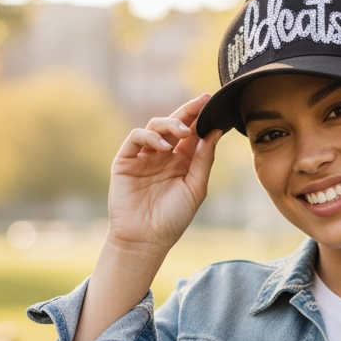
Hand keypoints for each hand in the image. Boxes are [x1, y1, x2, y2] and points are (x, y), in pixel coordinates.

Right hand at [106, 95, 221, 253]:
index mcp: (182, 163)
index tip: (212, 105)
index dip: (201, 119)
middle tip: (201, 102)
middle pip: (175, 125)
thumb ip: (204, 160)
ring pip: (155, 127)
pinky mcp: (126, 160)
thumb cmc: (173, 218)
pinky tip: (163, 146)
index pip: (192, 134)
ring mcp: (144, 157)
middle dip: (188, 112)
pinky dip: (150, 137)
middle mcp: (163, 156)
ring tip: (183, 132)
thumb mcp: (195, 189)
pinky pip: (136, 138)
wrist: (145, 239)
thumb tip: (214, 132)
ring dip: (170, 124)